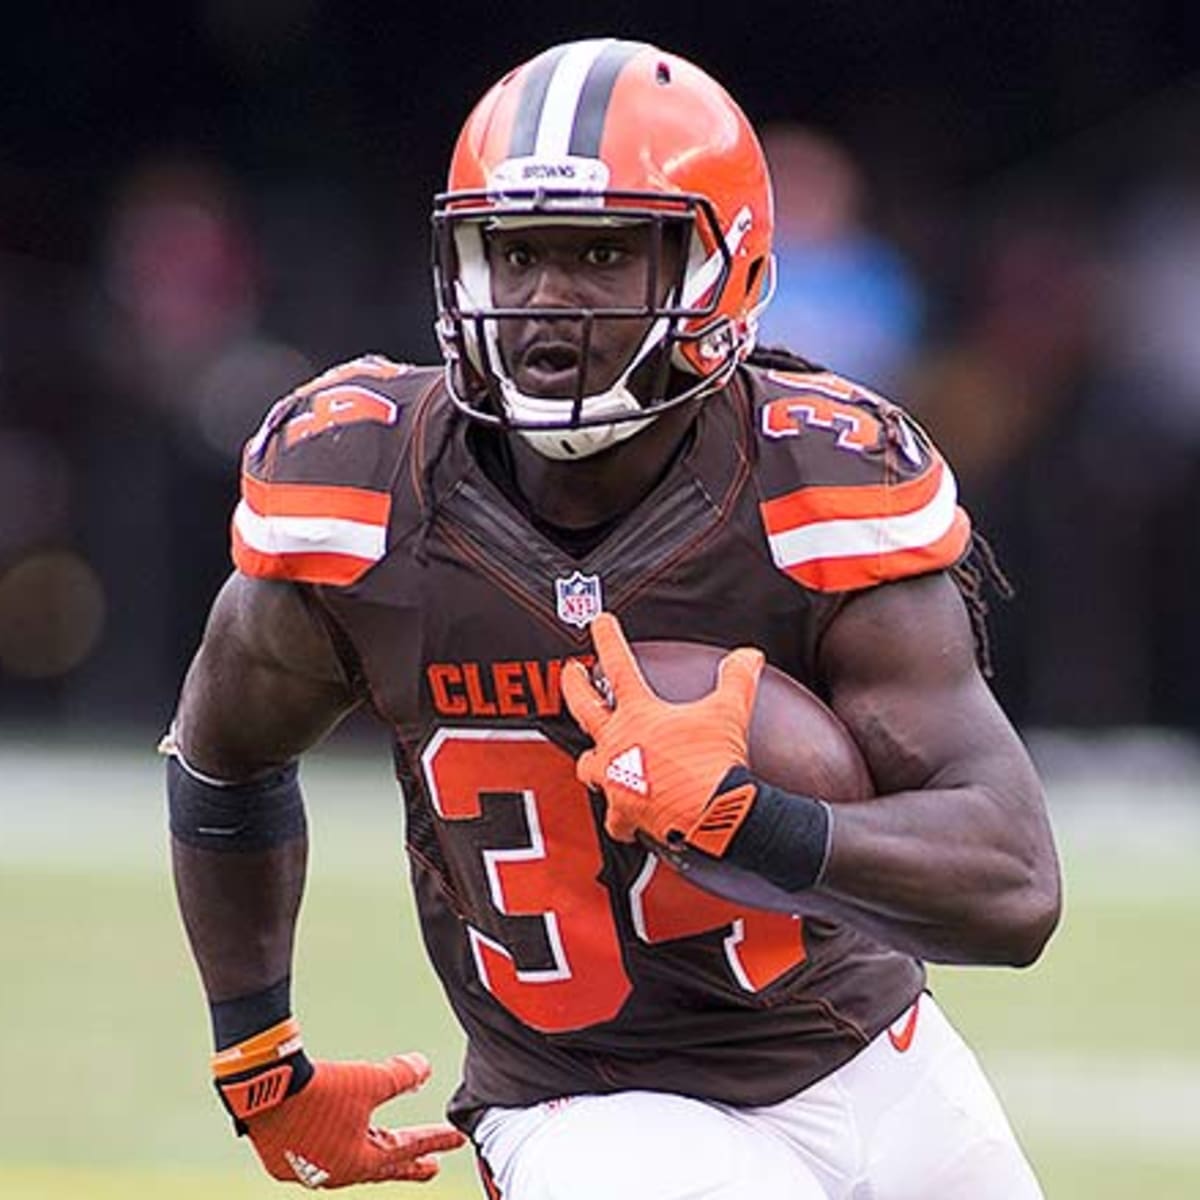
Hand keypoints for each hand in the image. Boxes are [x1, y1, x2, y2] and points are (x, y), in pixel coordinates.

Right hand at [215, 1029, 465, 1188]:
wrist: (265, 1088)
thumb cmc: (322, 1087)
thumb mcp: (370, 1079)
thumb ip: (402, 1076)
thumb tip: (426, 1068)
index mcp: (359, 1162)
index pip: (406, 1149)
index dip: (434, 1141)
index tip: (457, 1139)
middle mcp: (334, 1175)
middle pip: (381, 1168)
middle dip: (408, 1164)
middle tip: (432, 1168)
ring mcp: (306, 1172)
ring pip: (350, 1164)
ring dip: (373, 1155)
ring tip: (388, 1150)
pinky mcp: (283, 1161)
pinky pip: (320, 1158)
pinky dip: (338, 1148)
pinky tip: (341, 1142)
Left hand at [561, 612, 763, 843]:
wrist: (715, 815)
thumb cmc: (716, 765)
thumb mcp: (729, 711)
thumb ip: (737, 678)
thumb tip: (748, 656)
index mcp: (638, 715)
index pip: (618, 665)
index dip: (608, 639)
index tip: (598, 623)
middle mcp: (617, 745)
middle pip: (582, 707)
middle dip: (573, 686)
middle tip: (571, 673)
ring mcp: (616, 780)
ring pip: (588, 767)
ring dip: (592, 761)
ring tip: (594, 759)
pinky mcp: (624, 814)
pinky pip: (614, 818)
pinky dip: (620, 817)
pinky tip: (625, 817)